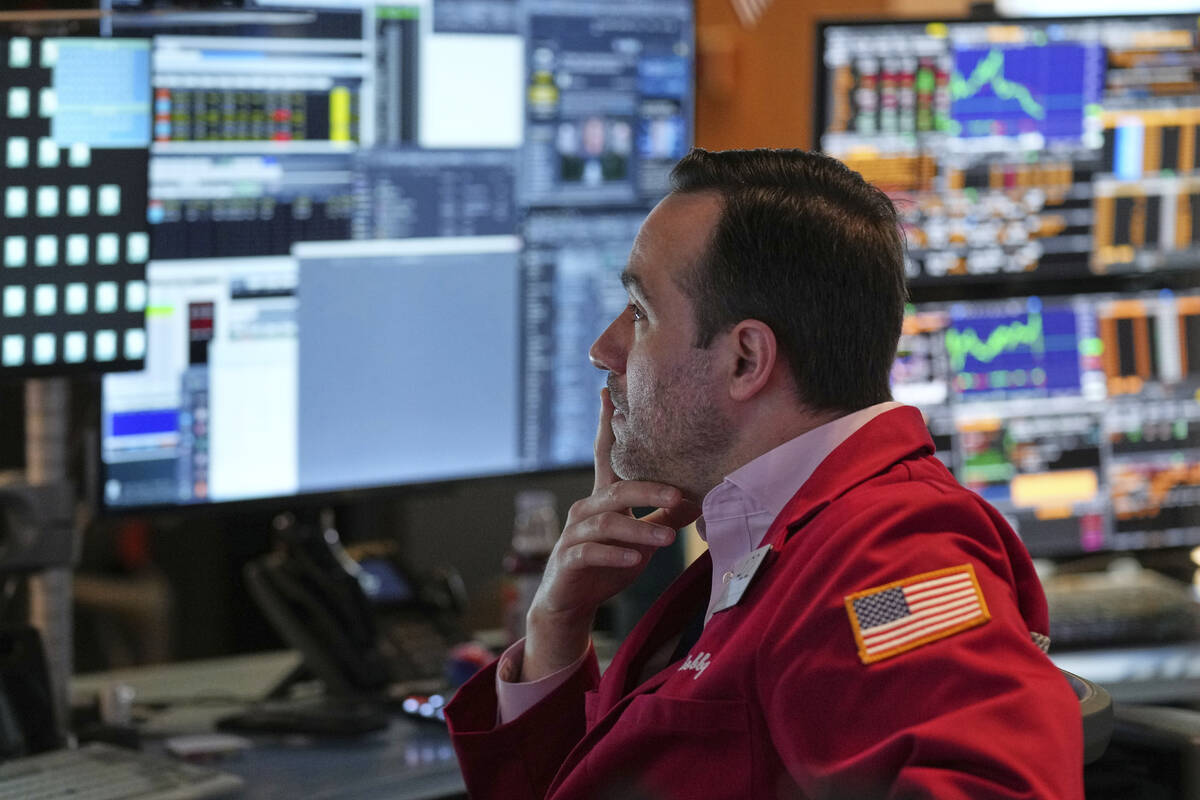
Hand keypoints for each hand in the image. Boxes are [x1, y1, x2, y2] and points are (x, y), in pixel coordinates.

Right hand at [522, 388, 700, 680]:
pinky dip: (614, 555)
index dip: (606, 422)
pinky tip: (633, 561)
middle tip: (679, 497)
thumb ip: (663, 518)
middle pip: (617, 490)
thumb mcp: (640, 539)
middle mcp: (585, 508)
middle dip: (649, 490)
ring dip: (639, 531)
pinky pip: (590, 552)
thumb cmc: (607, 563)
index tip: (609, 389)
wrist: (570, 602)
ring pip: (606, 523)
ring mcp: (574, 534)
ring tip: (668, 541)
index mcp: (603, 498)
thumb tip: (701, 498)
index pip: (605, 454)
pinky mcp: (568, 559)